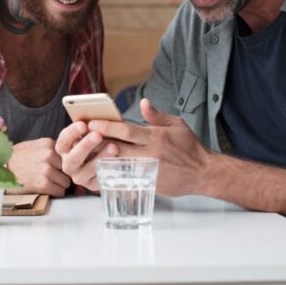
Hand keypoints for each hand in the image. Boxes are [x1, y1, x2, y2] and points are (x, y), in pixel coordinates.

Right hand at [7, 138, 71, 196]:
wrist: (1, 170)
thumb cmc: (17, 158)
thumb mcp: (34, 145)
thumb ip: (50, 149)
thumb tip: (68, 155)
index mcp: (48, 144)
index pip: (68, 155)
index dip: (64, 162)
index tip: (59, 166)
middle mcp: (49, 155)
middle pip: (69, 168)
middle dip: (63, 173)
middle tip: (53, 176)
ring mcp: (47, 170)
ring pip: (66, 182)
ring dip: (59, 184)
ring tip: (48, 182)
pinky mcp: (44, 184)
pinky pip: (60, 192)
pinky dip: (55, 192)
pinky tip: (46, 189)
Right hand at [55, 120, 118, 190]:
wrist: (106, 158)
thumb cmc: (96, 140)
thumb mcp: (90, 131)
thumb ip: (90, 127)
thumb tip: (95, 120)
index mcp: (65, 149)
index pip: (63, 141)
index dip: (72, 133)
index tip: (83, 124)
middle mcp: (69, 163)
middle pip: (73, 157)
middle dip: (85, 146)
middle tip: (97, 135)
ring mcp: (79, 176)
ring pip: (85, 170)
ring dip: (99, 158)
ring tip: (114, 147)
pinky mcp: (92, 185)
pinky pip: (98, 179)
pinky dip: (108, 169)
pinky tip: (118, 160)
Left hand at [85, 98, 212, 196]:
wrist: (204, 173)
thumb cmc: (190, 147)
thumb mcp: (177, 125)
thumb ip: (157, 115)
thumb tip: (143, 102)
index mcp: (155, 137)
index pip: (126, 130)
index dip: (107, 126)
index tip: (92, 122)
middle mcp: (150, 153)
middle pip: (118, 148)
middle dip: (98, 143)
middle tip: (81, 138)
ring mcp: (149, 170)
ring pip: (119, 164)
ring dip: (101, 159)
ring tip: (84, 154)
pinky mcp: (149, 183)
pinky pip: (127, 179)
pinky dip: (112, 175)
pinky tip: (99, 171)